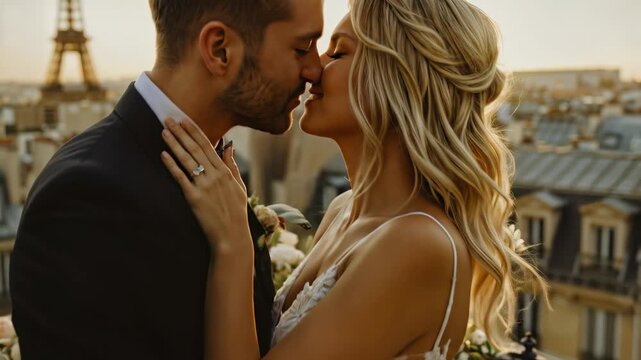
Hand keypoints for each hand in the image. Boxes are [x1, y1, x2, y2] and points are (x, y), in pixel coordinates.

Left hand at [160, 118, 251, 255]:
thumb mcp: (239, 186)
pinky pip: (180, 178)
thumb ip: (232, 166)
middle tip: (168, 119)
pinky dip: (171, 165)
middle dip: (181, 132)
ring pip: (186, 160)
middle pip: (195, 149)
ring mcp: (204, 186)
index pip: (208, 146)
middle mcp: (215, 176)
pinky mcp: (194, 198)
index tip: (185, 120)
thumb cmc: (236, 212)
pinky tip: (163, 154)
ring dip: (174, 144)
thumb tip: (228, 147)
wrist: (231, 235)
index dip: (195, 132)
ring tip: (164, 132)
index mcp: (225, 172)